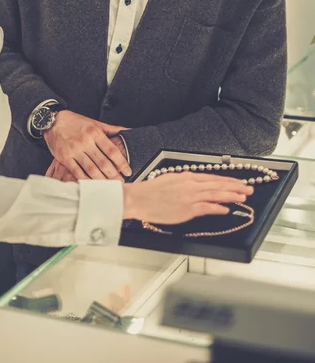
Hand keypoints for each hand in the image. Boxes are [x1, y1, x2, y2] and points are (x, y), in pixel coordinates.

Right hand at [43, 111, 130, 179]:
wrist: (52, 121)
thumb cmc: (74, 122)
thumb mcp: (94, 122)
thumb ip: (111, 129)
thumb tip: (127, 131)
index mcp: (94, 132)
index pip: (111, 150)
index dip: (121, 162)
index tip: (127, 170)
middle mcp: (85, 141)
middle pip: (103, 162)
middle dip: (114, 174)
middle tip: (120, 182)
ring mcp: (74, 150)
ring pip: (91, 169)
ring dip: (101, 180)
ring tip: (109, 186)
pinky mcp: (65, 158)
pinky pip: (77, 171)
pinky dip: (85, 180)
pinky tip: (92, 185)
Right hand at [123, 172, 253, 223]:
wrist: (138, 198)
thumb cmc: (151, 192)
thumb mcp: (170, 180)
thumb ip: (186, 182)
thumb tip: (199, 185)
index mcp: (186, 177)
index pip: (212, 178)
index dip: (228, 180)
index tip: (238, 182)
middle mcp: (190, 185)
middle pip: (218, 184)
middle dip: (235, 187)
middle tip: (249, 189)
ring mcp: (189, 197)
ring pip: (215, 194)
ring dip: (231, 195)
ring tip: (243, 197)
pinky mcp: (186, 209)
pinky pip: (206, 207)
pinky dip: (217, 208)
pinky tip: (226, 209)